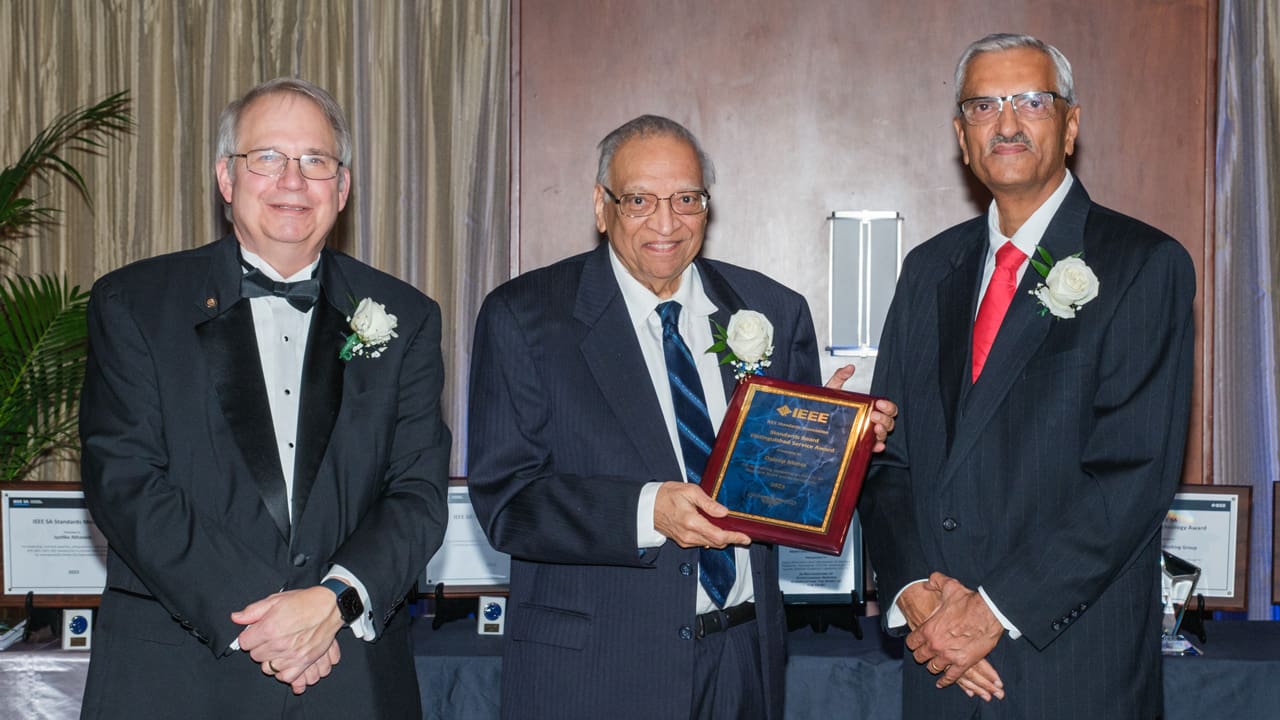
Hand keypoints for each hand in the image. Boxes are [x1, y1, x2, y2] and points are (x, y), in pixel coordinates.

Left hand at [232, 586, 344, 686]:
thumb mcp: (276, 600)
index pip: (244, 643)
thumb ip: (253, 611)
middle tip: (270, 638)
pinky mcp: (304, 662)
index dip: (249, 636)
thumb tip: (235, 618)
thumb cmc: (304, 601)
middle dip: (259, 647)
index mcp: (269, 628)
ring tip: (278, 648)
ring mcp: (292, 655)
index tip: (256, 632)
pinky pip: (285, 676)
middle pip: (255, 656)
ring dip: (271, 659)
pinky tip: (285, 660)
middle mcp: (279, 644)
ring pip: (268, 668)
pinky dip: (283, 671)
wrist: (330, 606)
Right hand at [653, 482, 751, 548]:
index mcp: (691, 521)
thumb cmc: (667, 495)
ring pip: (709, 544)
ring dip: (721, 539)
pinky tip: (713, 529)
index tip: (746, 538)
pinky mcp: (682, 542)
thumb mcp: (689, 491)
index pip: (718, 535)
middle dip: (731, 539)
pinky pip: (701, 543)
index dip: (734, 538)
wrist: (648, 505)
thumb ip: (708, 503)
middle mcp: (688, 535)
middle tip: (741, 534)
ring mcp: (684, 540)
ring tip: (729, 530)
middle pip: (716, 543)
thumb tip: (724, 512)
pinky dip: (710, 539)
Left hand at [824, 365, 897, 451]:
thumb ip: (840, 377)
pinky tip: (875, 445)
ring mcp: (865, 434)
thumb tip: (849, 367)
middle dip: (886, 418)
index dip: (887, 406)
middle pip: (888, 422)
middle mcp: (869, 421)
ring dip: (882, 431)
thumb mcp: (831, 390)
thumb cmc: (825, 407)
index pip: (886, 408)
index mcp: (867, 408)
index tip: (879, 403)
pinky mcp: (859, 445)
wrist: (811, 422)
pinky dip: (877, 447)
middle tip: (874, 414)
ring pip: (883, 434)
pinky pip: (872, 448)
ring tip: (874, 427)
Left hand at [906, 572, 1004, 695]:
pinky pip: (951, 677)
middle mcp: (935, 645)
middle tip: (925, 653)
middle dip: (921, 654)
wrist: (990, 612)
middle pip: (920, 657)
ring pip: (933, 667)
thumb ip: (934, 582)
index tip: (916, 642)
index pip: (912, 642)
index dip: (913, 642)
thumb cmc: (969, 600)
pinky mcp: (963, 663)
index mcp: (928, 629)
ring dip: (933, 665)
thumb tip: (926, 583)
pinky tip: (942, 683)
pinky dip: (946, 681)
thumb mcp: (948, 586)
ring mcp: (948, 656)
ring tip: (934, 664)